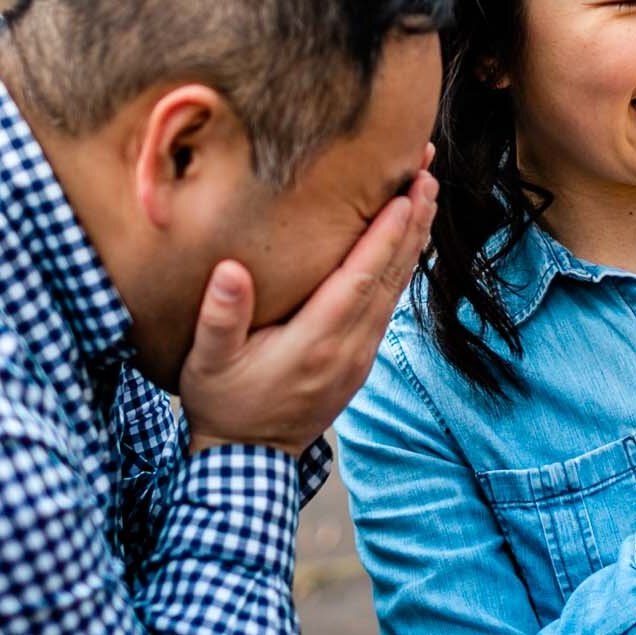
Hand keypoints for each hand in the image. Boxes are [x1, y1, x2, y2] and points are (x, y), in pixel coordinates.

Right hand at [178, 164, 437, 456]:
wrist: (247, 462)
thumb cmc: (222, 405)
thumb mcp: (207, 364)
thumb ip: (219, 317)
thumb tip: (230, 270)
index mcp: (315, 343)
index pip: (360, 278)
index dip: (385, 234)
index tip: (405, 193)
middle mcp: (348, 348)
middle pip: (390, 276)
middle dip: (412, 222)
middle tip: (427, 172)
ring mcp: (359, 356)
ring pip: (395, 289)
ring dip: (413, 240)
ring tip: (426, 193)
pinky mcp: (359, 360)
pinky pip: (389, 304)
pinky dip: (401, 267)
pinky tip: (406, 240)